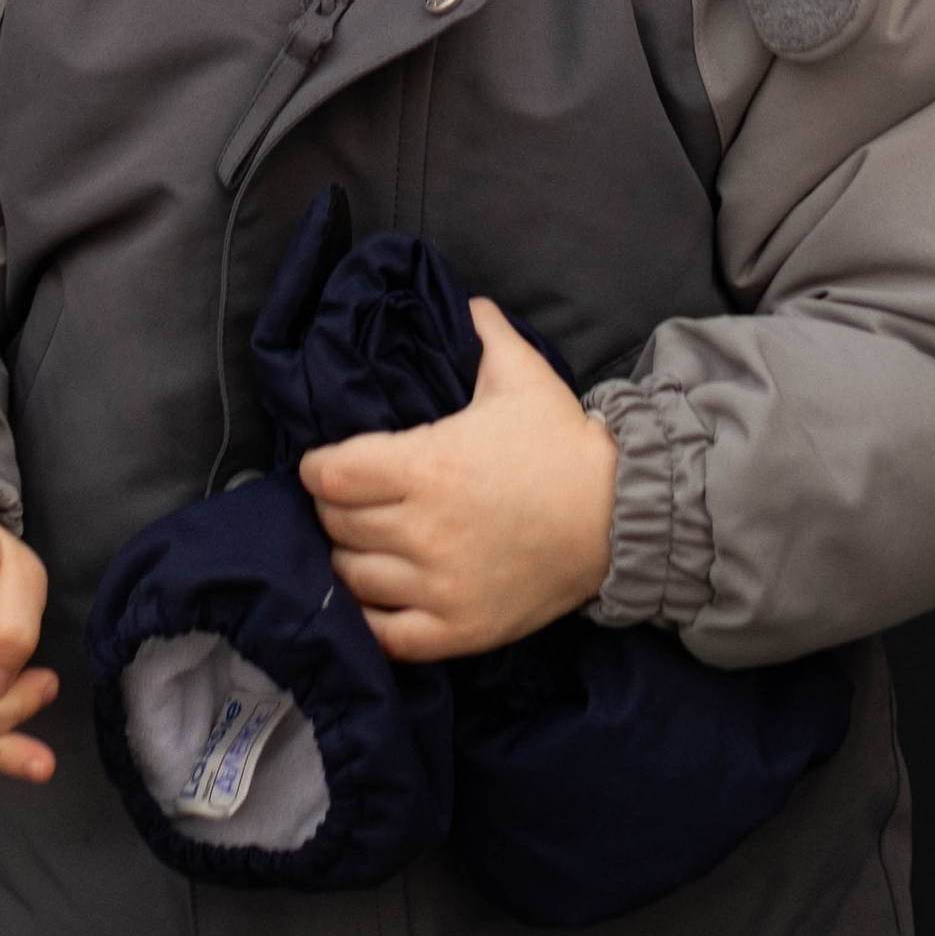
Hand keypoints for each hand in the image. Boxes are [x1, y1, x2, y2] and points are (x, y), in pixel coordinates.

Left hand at [299, 299, 617, 660]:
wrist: (619, 517)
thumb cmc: (563, 444)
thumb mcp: (521, 374)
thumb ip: (482, 330)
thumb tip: (463, 299)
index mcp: (427, 466)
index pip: (329, 474)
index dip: (315, 466)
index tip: (321, 462)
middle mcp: (424, 530)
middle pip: (335, 523)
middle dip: (331, 506)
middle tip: (347, 498)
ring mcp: (440, 586)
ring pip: (352, 576)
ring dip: (349, 555)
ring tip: (363, 541)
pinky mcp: (459, 630)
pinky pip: (386, 636)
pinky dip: (369, 617)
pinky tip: (374, 595)